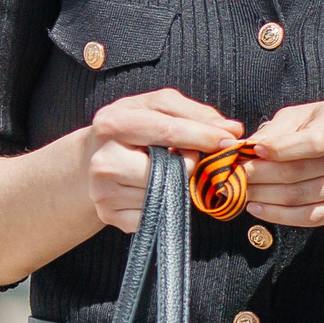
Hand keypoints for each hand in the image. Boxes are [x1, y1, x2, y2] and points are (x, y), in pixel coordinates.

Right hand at [82, 89, 243, 233]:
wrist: (91, 157)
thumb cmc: (134, 128)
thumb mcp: (158, 107)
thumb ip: (195, 113)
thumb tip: (231, 130)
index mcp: (114, 123)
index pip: (169, 131)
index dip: (205, 136)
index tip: (230, 141)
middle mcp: (104, 159)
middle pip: (170, 169)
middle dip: (190, 164)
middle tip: (189, 157)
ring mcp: (103, 191)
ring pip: (167, 194)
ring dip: (178, 185)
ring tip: (166, 170)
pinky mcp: (110, 215)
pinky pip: (157, 215)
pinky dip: (166, 204)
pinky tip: (156, 189)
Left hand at [239, 101, 323, 227]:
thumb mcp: (306, 115)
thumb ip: (277, 129)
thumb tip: (244, 147)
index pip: (310, 143)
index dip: (276, 150)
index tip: (248, 152)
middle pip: (299, 173)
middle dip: (259, 176)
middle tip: (234, 176)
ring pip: (300, 197)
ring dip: (264, 197)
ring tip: (240, 192)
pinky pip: (311, 217)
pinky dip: (280, 216)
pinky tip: (258, 208)